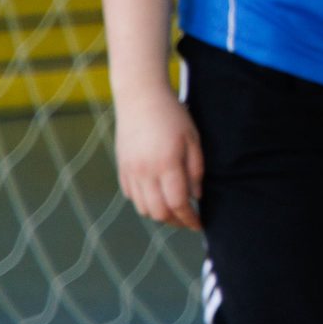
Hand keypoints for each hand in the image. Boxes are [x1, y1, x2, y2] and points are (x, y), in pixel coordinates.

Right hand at [114, 85, 203, 231]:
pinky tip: (157, 197)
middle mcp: (145, 172)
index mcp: (167, 164)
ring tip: (175, 210)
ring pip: (143, 208)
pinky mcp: (122, 169)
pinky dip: (145, 203)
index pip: (178, 204)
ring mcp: (131, 172)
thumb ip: (196, 169)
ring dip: (160, 214)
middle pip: (159, 213)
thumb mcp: (193, 138)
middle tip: (189, 220)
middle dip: (176, 221)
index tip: (200, 225)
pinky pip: (132, 196)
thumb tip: (196, 196)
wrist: (141, 98)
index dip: (190, 219)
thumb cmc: (173, 115)